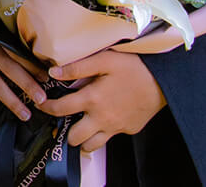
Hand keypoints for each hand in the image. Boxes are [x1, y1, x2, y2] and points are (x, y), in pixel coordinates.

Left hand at [38, 51, 164, 152]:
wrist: (163, 80)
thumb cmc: (133, 66)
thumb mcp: (104, 60)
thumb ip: (77, 67)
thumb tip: (53, 72)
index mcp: (92, 99)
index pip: (60, 110)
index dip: (46, 108)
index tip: (42, 105)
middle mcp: (102, 118)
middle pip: (74, 138)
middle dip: (65, 131)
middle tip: (65, 120)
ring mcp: (116, 127)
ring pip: (91, 146)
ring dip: (83, 139)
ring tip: (81, 126)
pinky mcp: (129, 130)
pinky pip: (111, 137)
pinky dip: (104, 132)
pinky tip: (104, 119)